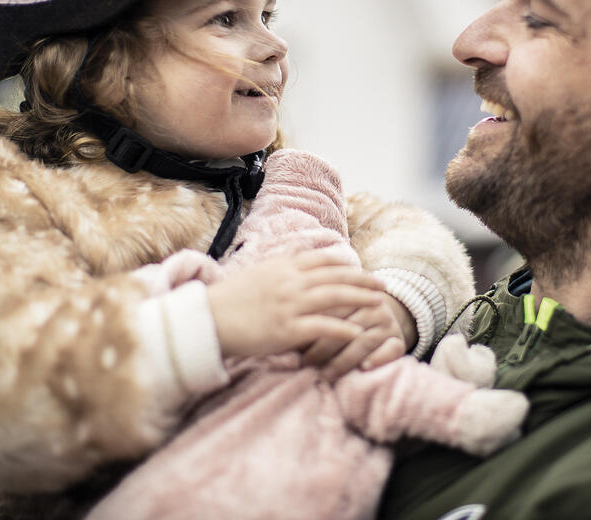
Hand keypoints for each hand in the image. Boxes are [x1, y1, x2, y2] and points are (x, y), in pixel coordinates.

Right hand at [207, 250, 385, 358]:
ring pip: (335, 297)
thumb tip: (297, 263)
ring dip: (361, 298)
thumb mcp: (257, 273)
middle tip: (383, 285)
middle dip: (362, 280)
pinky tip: (359, 331)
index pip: (323, 260)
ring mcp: (290, 304)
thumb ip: (280, 268)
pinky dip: (343, 328)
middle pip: (336, 276)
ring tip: (380, 304)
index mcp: (283, 266)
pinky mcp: (287, 329)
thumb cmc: (230, 299)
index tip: (362, 269)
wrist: (207, 319)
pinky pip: (322, 326)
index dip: (346, 264)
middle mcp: (290, 281)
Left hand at [301, 293, 416, 379]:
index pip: (331, 309)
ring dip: (345, 359)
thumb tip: (281, 336)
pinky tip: (365, 368)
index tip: (292, 347)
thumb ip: (309, 314)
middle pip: (346, 325)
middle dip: (324, 348)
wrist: (377, 310)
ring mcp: (386, 320)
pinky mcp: (398, 338)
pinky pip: (392, 349)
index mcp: (351, 290)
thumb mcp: (326, 307)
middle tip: (306, 364)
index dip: (311, 327)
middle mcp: (370, 303)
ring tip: (326, 375)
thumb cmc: (340, 313)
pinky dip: (379, 358)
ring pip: (364, 340)